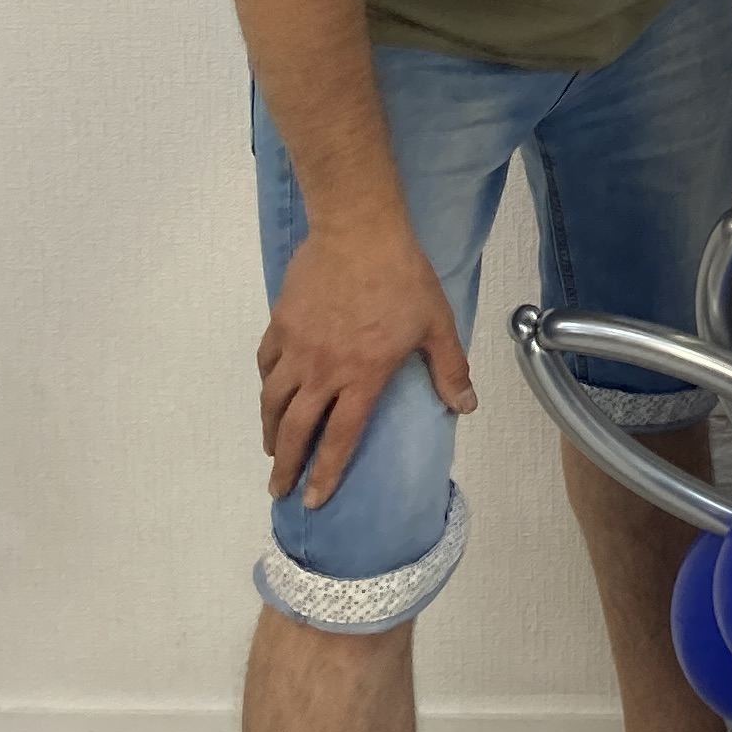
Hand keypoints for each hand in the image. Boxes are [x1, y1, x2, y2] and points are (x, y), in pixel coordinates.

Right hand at [258, 216, 474, 508]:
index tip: (314, 500)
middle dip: (287, 467)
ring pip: (273, 401)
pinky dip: (265, 386)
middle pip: (297, 429)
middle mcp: (323, 370)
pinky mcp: (281, 324)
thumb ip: (450, 369)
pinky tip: (269, 395)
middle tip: (279, 491)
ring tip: (272, 451)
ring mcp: (297, 347)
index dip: (326, 473)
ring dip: (271, 432)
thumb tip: (466, 407)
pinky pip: (266, 364)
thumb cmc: (403, 277)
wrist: (358, 231)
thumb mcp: (437, 325)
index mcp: (362, 376)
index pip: (341, 438)